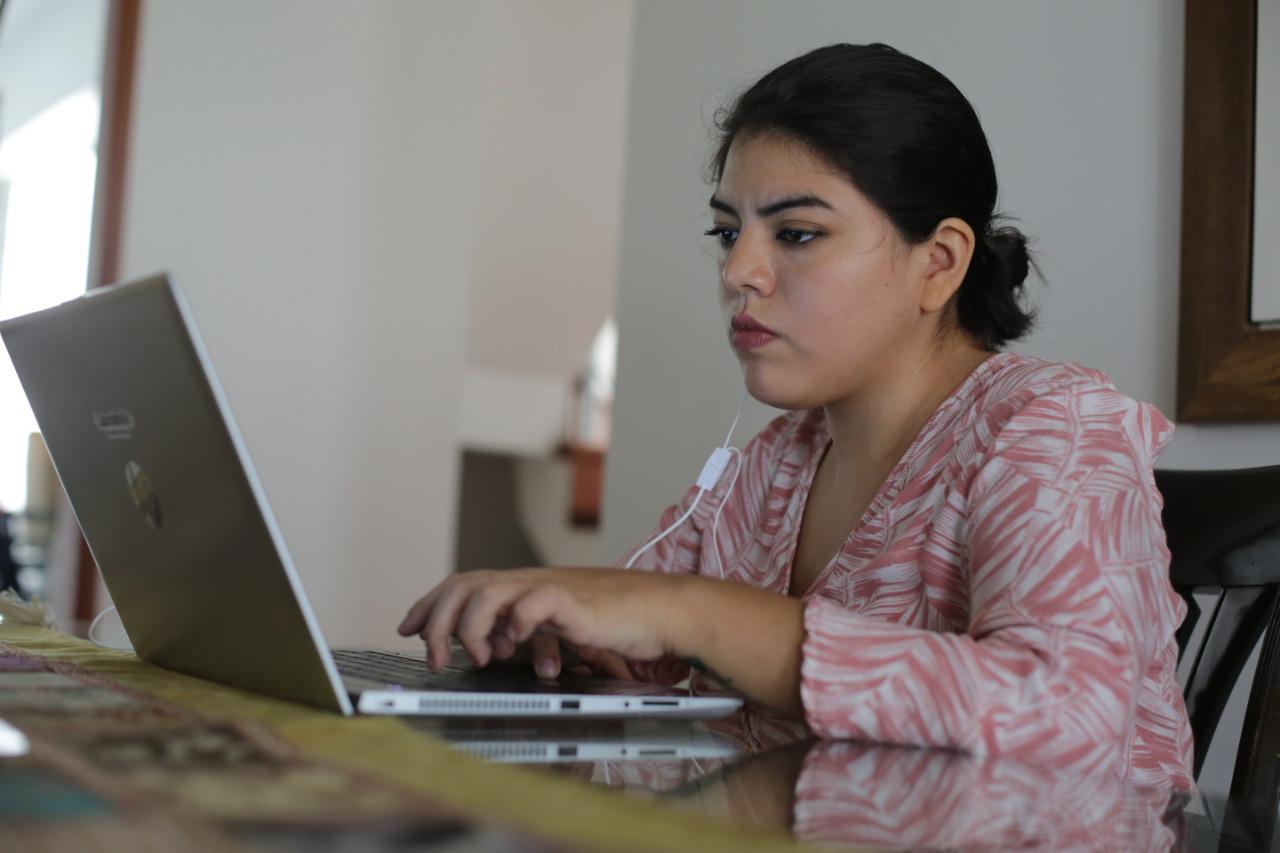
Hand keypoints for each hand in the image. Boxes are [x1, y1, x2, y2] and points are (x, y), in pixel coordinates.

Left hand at [396, 567, 682, 673]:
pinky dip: (517, 622)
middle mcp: (531, 582)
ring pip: (489, 590)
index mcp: (524, 587)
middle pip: (466, 584)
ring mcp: (551, 588)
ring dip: (471, 626)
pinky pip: (534, 603)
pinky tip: (516, 644)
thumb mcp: (558, 630)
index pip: (464, 584)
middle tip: (431, 654)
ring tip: (475, 657)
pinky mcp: (575, 602)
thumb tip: (492, 649)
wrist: (661, 612)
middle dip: (437, 619)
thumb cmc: (616, 622)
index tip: (407, 627)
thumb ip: (525, 634)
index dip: (431, 604)